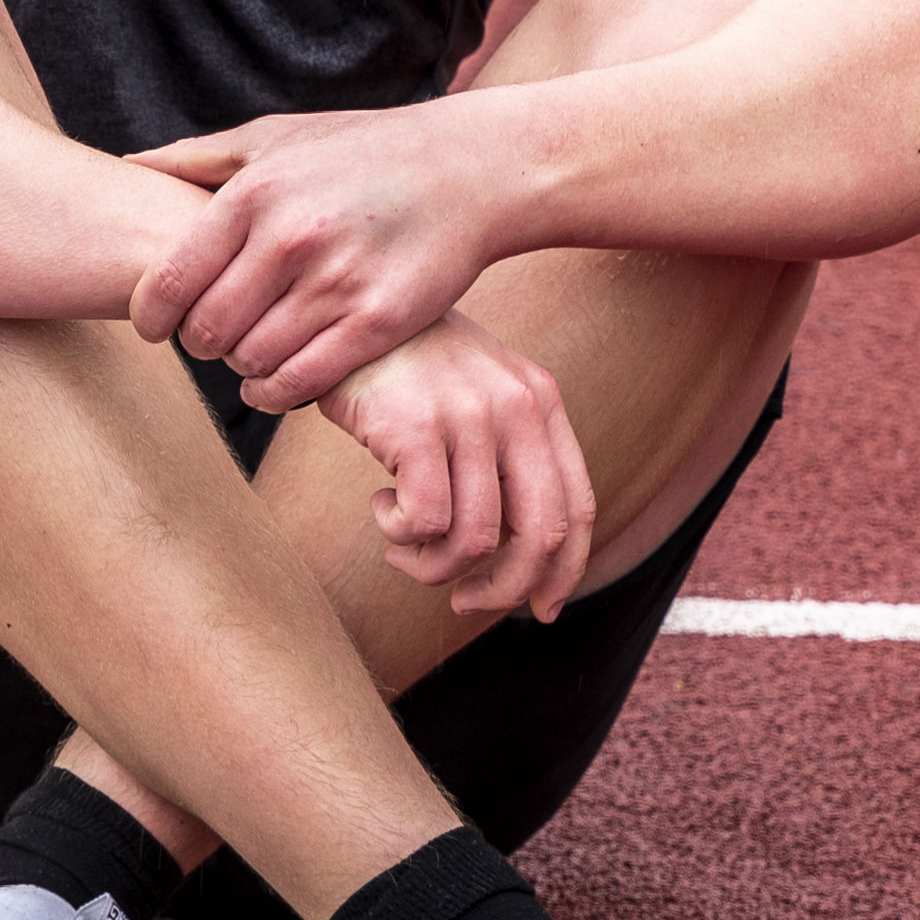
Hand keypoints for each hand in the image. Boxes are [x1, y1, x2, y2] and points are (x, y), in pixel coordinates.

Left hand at [128, 96, 514, 402]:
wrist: (466, 169)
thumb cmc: (360, 152)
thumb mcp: (275, 138)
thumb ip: (198, 158)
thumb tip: (127, 165)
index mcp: (254, 193)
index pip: (171, 280)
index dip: (151, 315)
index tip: (153, 326)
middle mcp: (290, 238)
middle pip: (208, 329)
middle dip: (198, 343)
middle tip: (208, 340)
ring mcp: (337, 282)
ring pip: (252, 360)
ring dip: (241, 367)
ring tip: (248, 353)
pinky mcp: (379, 321)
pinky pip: (302, 381)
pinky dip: (276, 393)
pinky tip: (275, 383)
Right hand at [314, 323, 597, 619]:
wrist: (343, 310)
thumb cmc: (405, 366)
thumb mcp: (477, 396)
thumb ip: (507, 457)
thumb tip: (521, 556)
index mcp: (540, 402)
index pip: (576, 508)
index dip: (565, 571)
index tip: (539, 609)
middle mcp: (517, 406)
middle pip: (538, 536)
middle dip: (504, 590)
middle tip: (464, 602)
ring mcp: (469, 414)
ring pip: (475, 541)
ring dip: (433, 566)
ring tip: (402, 546)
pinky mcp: (417, 426)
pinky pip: (425, 522)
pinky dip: (400, 535)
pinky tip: (382, 506)